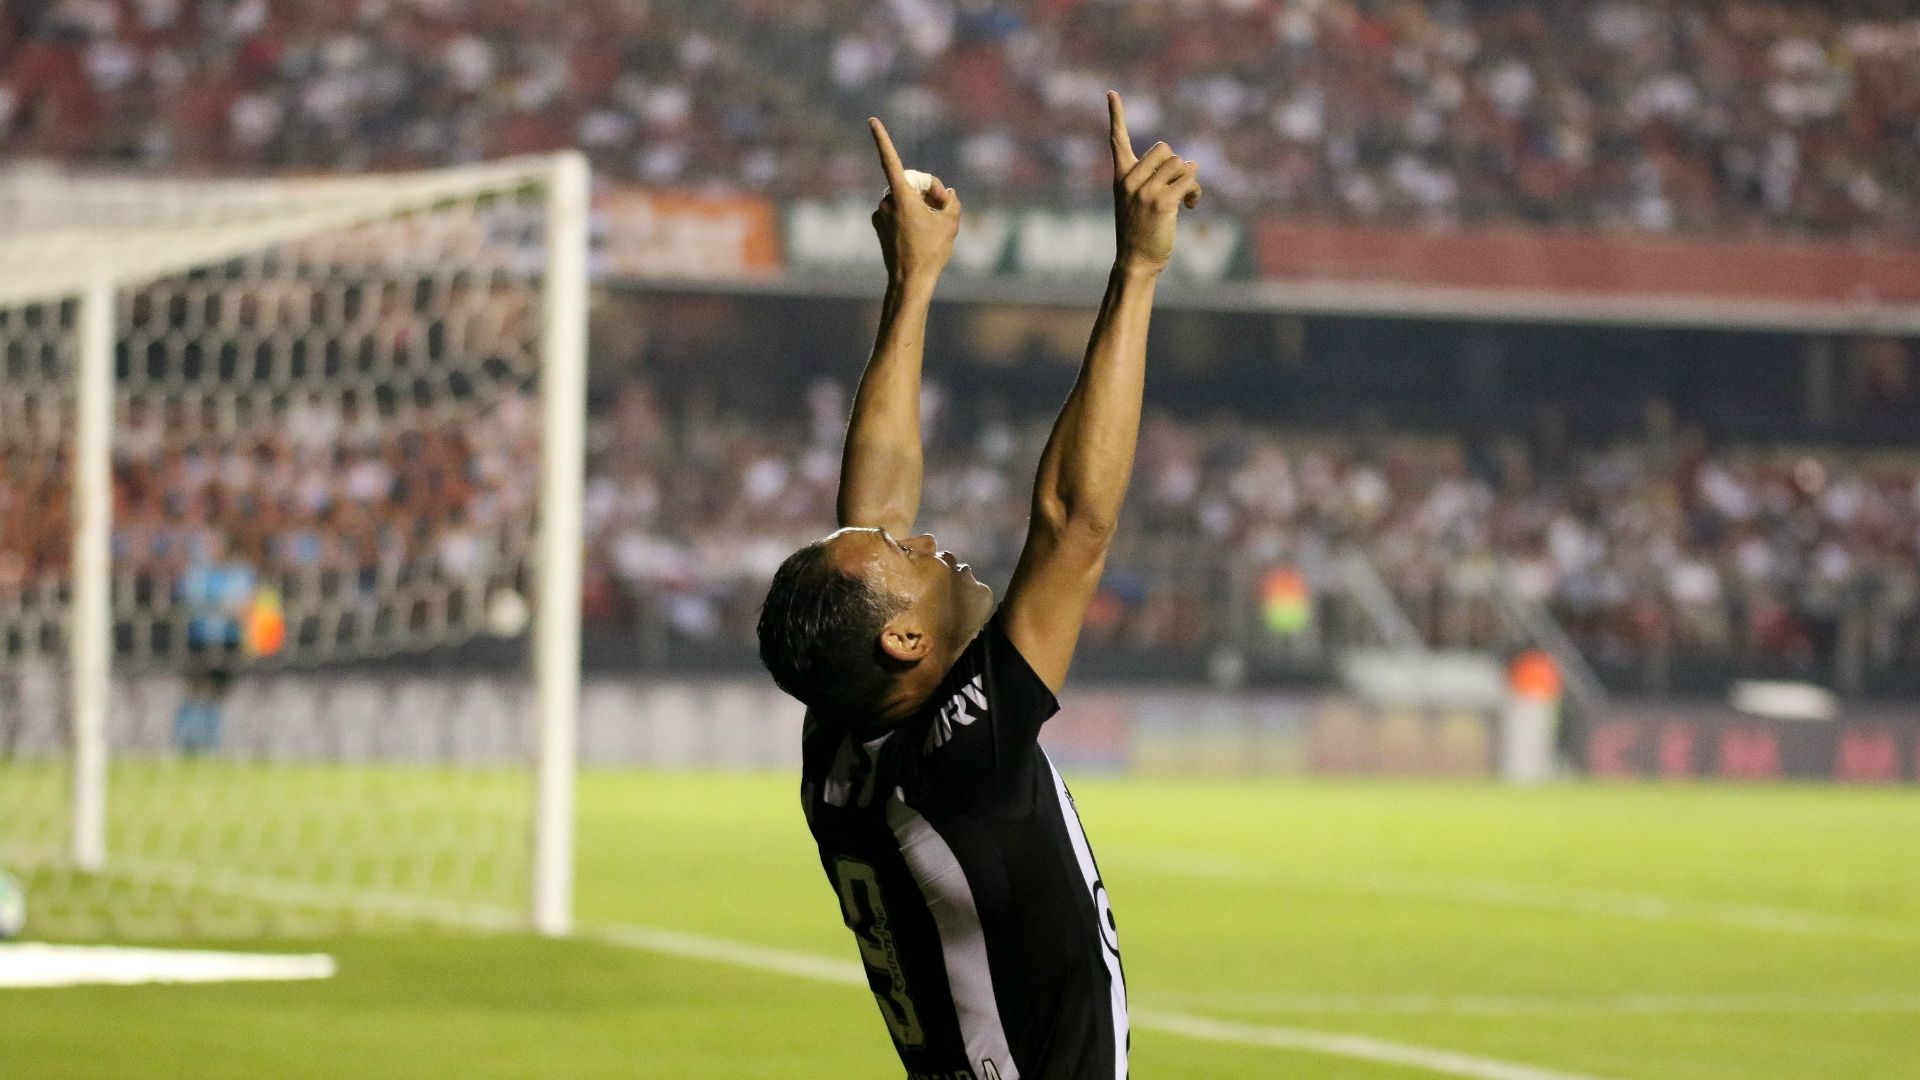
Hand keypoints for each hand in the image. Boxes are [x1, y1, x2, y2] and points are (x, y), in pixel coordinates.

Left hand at [869, 118, 960, 282]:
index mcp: (901, 196)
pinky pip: (898, 211)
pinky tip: (922, 232)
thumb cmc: (930, 252)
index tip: (872, 120)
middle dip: (928, 190)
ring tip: (934, 225)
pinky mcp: (879, 226)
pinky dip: (910, 215)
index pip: (889, 160)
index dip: (882, 138)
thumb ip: (952, 202)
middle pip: (911, 183)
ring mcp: (880, 215)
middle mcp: (886, 202)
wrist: (910, 281)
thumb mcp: (951, 223)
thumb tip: (947, 195)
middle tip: (943, 206)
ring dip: (920, 205)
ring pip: (905, 199)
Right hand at [1108, 91, 1200, 274]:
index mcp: (1121, 177)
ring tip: (1187, 199)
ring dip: (1190, 180)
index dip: (1116, 116)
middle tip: (1179, 186)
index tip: (1111, 93)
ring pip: (1180, 164)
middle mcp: (1130, 181)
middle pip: (1165, 150)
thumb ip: (1154, 180)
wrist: (1136, 262)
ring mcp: (1145, 192)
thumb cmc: (1139, 233)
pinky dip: (1195, 189)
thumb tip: (1189, 164)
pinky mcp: (1162, 203)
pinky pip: (1188, 179)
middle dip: (1178, 166)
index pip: (1117, 141)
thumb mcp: (1137, 202)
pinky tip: (1191, 205)